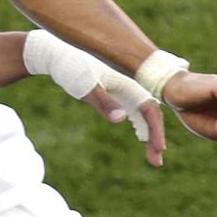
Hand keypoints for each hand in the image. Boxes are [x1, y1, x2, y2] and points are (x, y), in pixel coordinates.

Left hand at [22, 29, 163, 166]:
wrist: (57, 54)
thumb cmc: (71, 68)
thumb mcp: (86, 87)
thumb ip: (104, 103)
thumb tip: (122, 119)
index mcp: (128, 82)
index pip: (150, 109)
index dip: (156, 130)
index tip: (158, 149)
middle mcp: (131, 84)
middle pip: (151, 113)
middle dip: (155, 137)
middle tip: (156, 162)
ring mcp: (124, 88)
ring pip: (143, 113)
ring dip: (149, 133)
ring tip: (152, 157)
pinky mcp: (116, 91)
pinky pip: (135, 109)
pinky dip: (140, 125)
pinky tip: (140, 137)